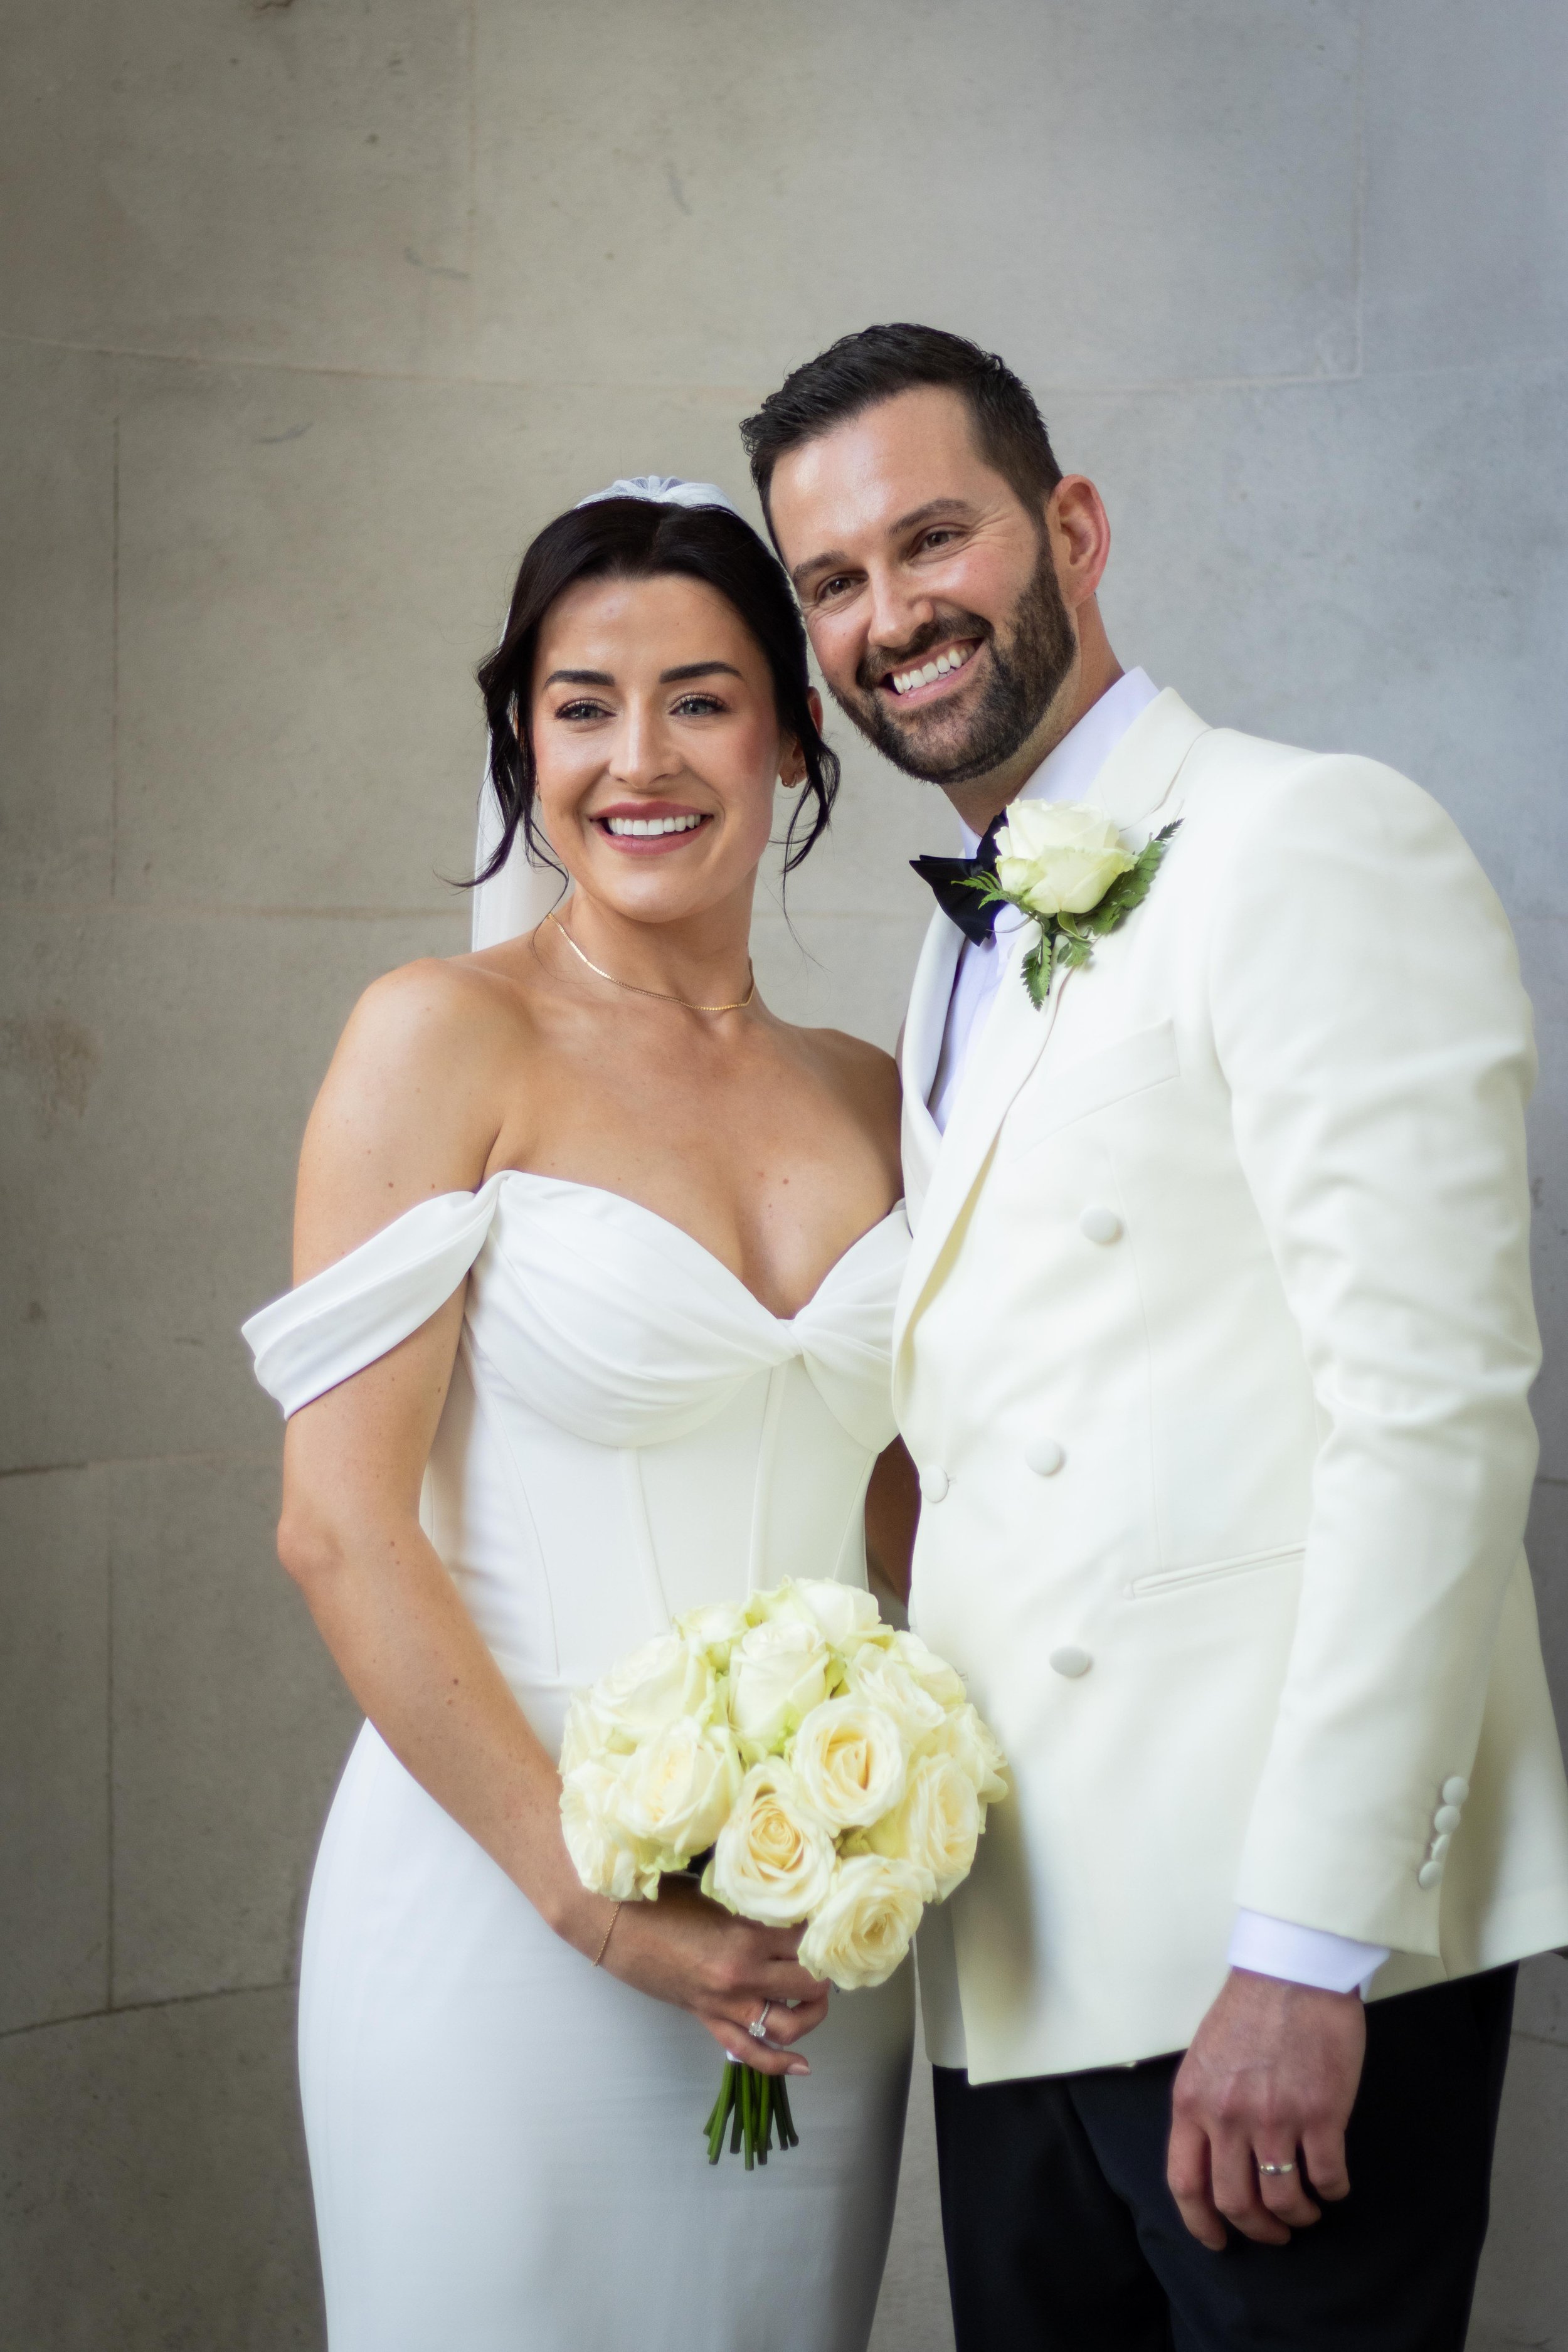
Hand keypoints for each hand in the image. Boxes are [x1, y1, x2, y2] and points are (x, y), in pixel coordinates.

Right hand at [592, 1879, 828, 2076]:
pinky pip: (749, 2052)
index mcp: (746, 1938)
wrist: (616, 1926)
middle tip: (826, 1958)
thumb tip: (787, 1905)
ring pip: (788, 2025)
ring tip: (816, 1998)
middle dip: (825, 1972)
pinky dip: (778, 2063)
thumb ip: (753, 1907)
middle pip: (808, 1984)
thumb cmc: (662, 1900)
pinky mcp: (708, 2020)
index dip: (824, 1933)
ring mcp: (726, 2005)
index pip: (807, 1941)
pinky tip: (802, 2065)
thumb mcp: (717, 1894)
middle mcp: (743, 1977)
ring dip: (812, 2014)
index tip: (831, 1924)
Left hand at [1167, 1969, 1365, 2248]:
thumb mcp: (1205, 2058)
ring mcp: (1275, 2118)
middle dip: (1257, 2229)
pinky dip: (1332, 2191)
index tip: (1218, 2240)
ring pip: (1283, 2198)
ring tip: (1306, 2211)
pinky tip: (1333, 2184)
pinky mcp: (1321, 2114)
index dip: (1201, 2223)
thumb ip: (1204, 2106)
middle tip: (1274, 2232)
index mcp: (1192, 2101)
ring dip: (1297, 2216)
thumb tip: (1212, 2154)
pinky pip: (1327, 2177)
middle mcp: (1228, 2117)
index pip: (1185, 2182)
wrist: (1293, 1972)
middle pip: (1235, 2201)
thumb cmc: (1249, 2009)